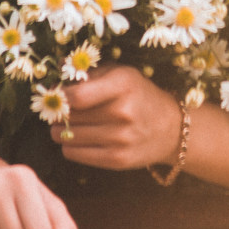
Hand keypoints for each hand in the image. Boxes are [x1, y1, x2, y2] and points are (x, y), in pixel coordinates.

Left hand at [50, 65, 181, 171]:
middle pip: (70, 116)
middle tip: (60, 111)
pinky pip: (74, 154)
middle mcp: (123, 111)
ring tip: (70, 125)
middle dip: (59, 114)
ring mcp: (121, 138)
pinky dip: (70, 146)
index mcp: (123, 84)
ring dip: (61, 131)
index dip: (60, 96)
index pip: (76, 96)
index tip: (58, 96)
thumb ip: (89, 72)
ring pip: (67, 136)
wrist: (170, 129)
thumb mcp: (120, 74)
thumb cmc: (138, 95)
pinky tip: (80, 138)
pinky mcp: (117, 159)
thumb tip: (59, 68)